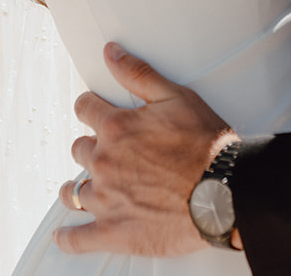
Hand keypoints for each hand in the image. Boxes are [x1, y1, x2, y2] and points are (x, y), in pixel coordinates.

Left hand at [53, 43, 230, 256]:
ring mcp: (106, 199)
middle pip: (79, 150)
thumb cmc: (206, 144)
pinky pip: (78, 238)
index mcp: (116, 128)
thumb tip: (111, 53)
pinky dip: (69, 237)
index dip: (91, 108)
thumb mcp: (176, 97)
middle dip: (92, 147)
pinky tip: (65, 235)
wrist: (225, 191)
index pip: (85, 109)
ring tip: (84, 188)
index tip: (94, 112)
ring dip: (77, 187)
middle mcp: (104, 162)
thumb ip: (138, 74)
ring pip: (73, 191)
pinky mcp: (113, 231)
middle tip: (109, 152)